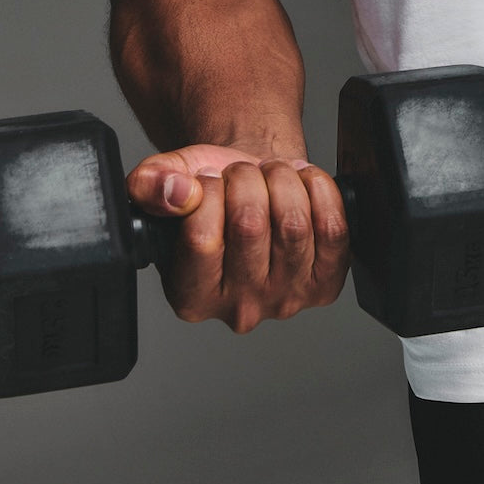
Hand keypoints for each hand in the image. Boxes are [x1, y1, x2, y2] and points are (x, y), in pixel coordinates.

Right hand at [126, 144, 351, 332]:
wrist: (255, 189)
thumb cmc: (211, 191)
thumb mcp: (166, 180)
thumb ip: (150, 184)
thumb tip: (177, 193)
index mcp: (190, 295)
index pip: (201, 240)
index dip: (208, 192)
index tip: (207, 179)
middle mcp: (238, 309)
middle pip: (250, 227)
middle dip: (246, 179)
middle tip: (241, 173)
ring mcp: (285, 300)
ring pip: (293, 225)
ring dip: (283, 181)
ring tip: (270, 176)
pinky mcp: (324, 285)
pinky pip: (333, 231)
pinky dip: (320, 192)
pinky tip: (303, 183)